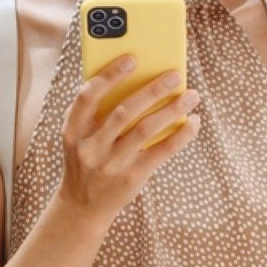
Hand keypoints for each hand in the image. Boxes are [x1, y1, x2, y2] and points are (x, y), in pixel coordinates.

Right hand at [56, 55, 201, 222]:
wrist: (82, 207)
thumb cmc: (88, 161)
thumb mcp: (81, 138)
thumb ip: (99, 113)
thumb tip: (138, 80)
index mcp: (73, 131)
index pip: (87, 97)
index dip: (109, 76)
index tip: (132, 59)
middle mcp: (90, 147)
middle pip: (123, 112)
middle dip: (152, 90)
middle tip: (174, 74)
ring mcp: (111, 164)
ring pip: (145, 129)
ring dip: (172, 109)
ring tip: (191, 95)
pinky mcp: (132, 177)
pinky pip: (161, 151)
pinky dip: (180, 135)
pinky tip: (193, 122)